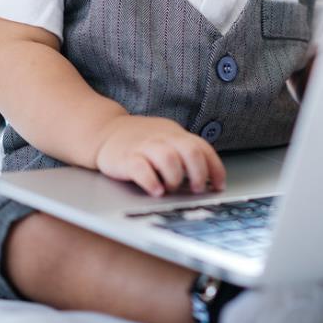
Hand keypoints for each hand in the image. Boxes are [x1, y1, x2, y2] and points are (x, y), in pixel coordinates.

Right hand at [94, 116, 226, 196]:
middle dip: (198, 173)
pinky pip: (141, 169)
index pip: (202, 148)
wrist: (104, 132)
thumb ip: (184, 154)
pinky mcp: (126, 158)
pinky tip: (156, 191)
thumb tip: (209, 178)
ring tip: (171, 188)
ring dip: (175, 177)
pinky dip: (151, 182)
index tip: (219, 186)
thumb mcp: (167, 141)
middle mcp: (163, 138)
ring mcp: (144, 147)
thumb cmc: (141, 141)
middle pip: (190, 151)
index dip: (214, 168)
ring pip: (168, 158)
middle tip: (197, 189)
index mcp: (176, 135)